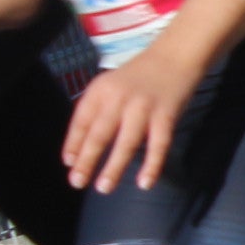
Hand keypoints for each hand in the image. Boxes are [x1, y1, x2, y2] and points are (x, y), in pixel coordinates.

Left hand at [64, 45, 202, 190]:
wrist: (174, 56)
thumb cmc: (139, 76)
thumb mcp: (110, 85)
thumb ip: (96, 110)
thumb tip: (79, 148)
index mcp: (100, 90)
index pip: (80, 121)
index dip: (73, 143)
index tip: (69, 163)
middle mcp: (119, 99)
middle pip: (99, 134)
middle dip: (87, 160)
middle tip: (77, 182)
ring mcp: (144, 108)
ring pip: (126, 143)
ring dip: (114, 167)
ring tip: (104, 187)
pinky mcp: (166, 116)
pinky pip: (158, 145)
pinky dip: (152, 165)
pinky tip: (145, 183)